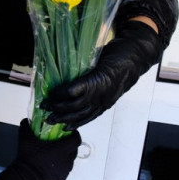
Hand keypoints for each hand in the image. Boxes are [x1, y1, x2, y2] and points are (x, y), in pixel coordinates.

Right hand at [0, 119, 80, 179]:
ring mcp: (64, 171)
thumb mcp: (25, 139)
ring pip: (69, 160)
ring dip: (65, 156)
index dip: (74, 134)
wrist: (26, 179)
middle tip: (60, 142)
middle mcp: (66, 161)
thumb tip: (26, 121)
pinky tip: (51, 163)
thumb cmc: (28, 159)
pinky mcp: (61, 179)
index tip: (69, 132)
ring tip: (55, 154)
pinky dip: (61, 166)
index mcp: (62, 150)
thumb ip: (26, 126)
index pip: (76, 139)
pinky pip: (64, 170)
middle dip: (69, 145)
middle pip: (74, 150)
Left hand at [44, 19, 163, 130]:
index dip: (58, 94)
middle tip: (43, 107)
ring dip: (63, 118)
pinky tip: (67, 127)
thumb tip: (61, 68)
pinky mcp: (106, 104)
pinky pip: (90, 117)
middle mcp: (101, 94)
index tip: (48, 92)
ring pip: (81, 114)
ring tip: (50, 120)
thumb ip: (82, 64)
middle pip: (74, 106)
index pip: (72, 91)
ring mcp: (104, 101)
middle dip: (56, 108)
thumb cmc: (117, 52)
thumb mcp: (97, 54)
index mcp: (97, 79)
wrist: (136, 57)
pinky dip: (78, 123)